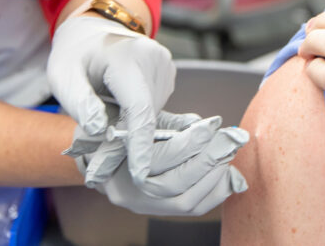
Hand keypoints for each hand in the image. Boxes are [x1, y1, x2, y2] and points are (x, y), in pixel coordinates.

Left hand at [47, 13, 174, 183]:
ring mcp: (165, 66)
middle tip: (100, 163)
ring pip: (152, 113)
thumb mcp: (63, 76)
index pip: (139, 109)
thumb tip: (101, 131)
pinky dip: (138, 116)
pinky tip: (119, 108)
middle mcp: (154, 60)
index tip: (140, 174)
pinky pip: (155, 105)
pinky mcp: (168, 73)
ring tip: (105, 122)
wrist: (94, 28)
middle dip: (127, 142)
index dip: (140, 144)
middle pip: (146, 115)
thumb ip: (80, 102)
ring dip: (131, 128)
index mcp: (127, 59)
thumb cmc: (75, 54)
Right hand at [64, 110, 248, 215]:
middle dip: (208, 161)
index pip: (160, 158)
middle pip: (176, 184)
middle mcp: (126, 191)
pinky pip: (191, 208)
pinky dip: (214, 191)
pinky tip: (227, 172)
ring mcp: (140, 205)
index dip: (191, 141)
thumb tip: (205, 126)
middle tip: (229, 141)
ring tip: (228, 153)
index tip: (213, 125)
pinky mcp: (155, 210)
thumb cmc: (118, 123)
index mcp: (115, 162)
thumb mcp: (138, 114)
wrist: (95, 149)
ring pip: (185, 202)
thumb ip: (171, 122)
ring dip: (214, 177)